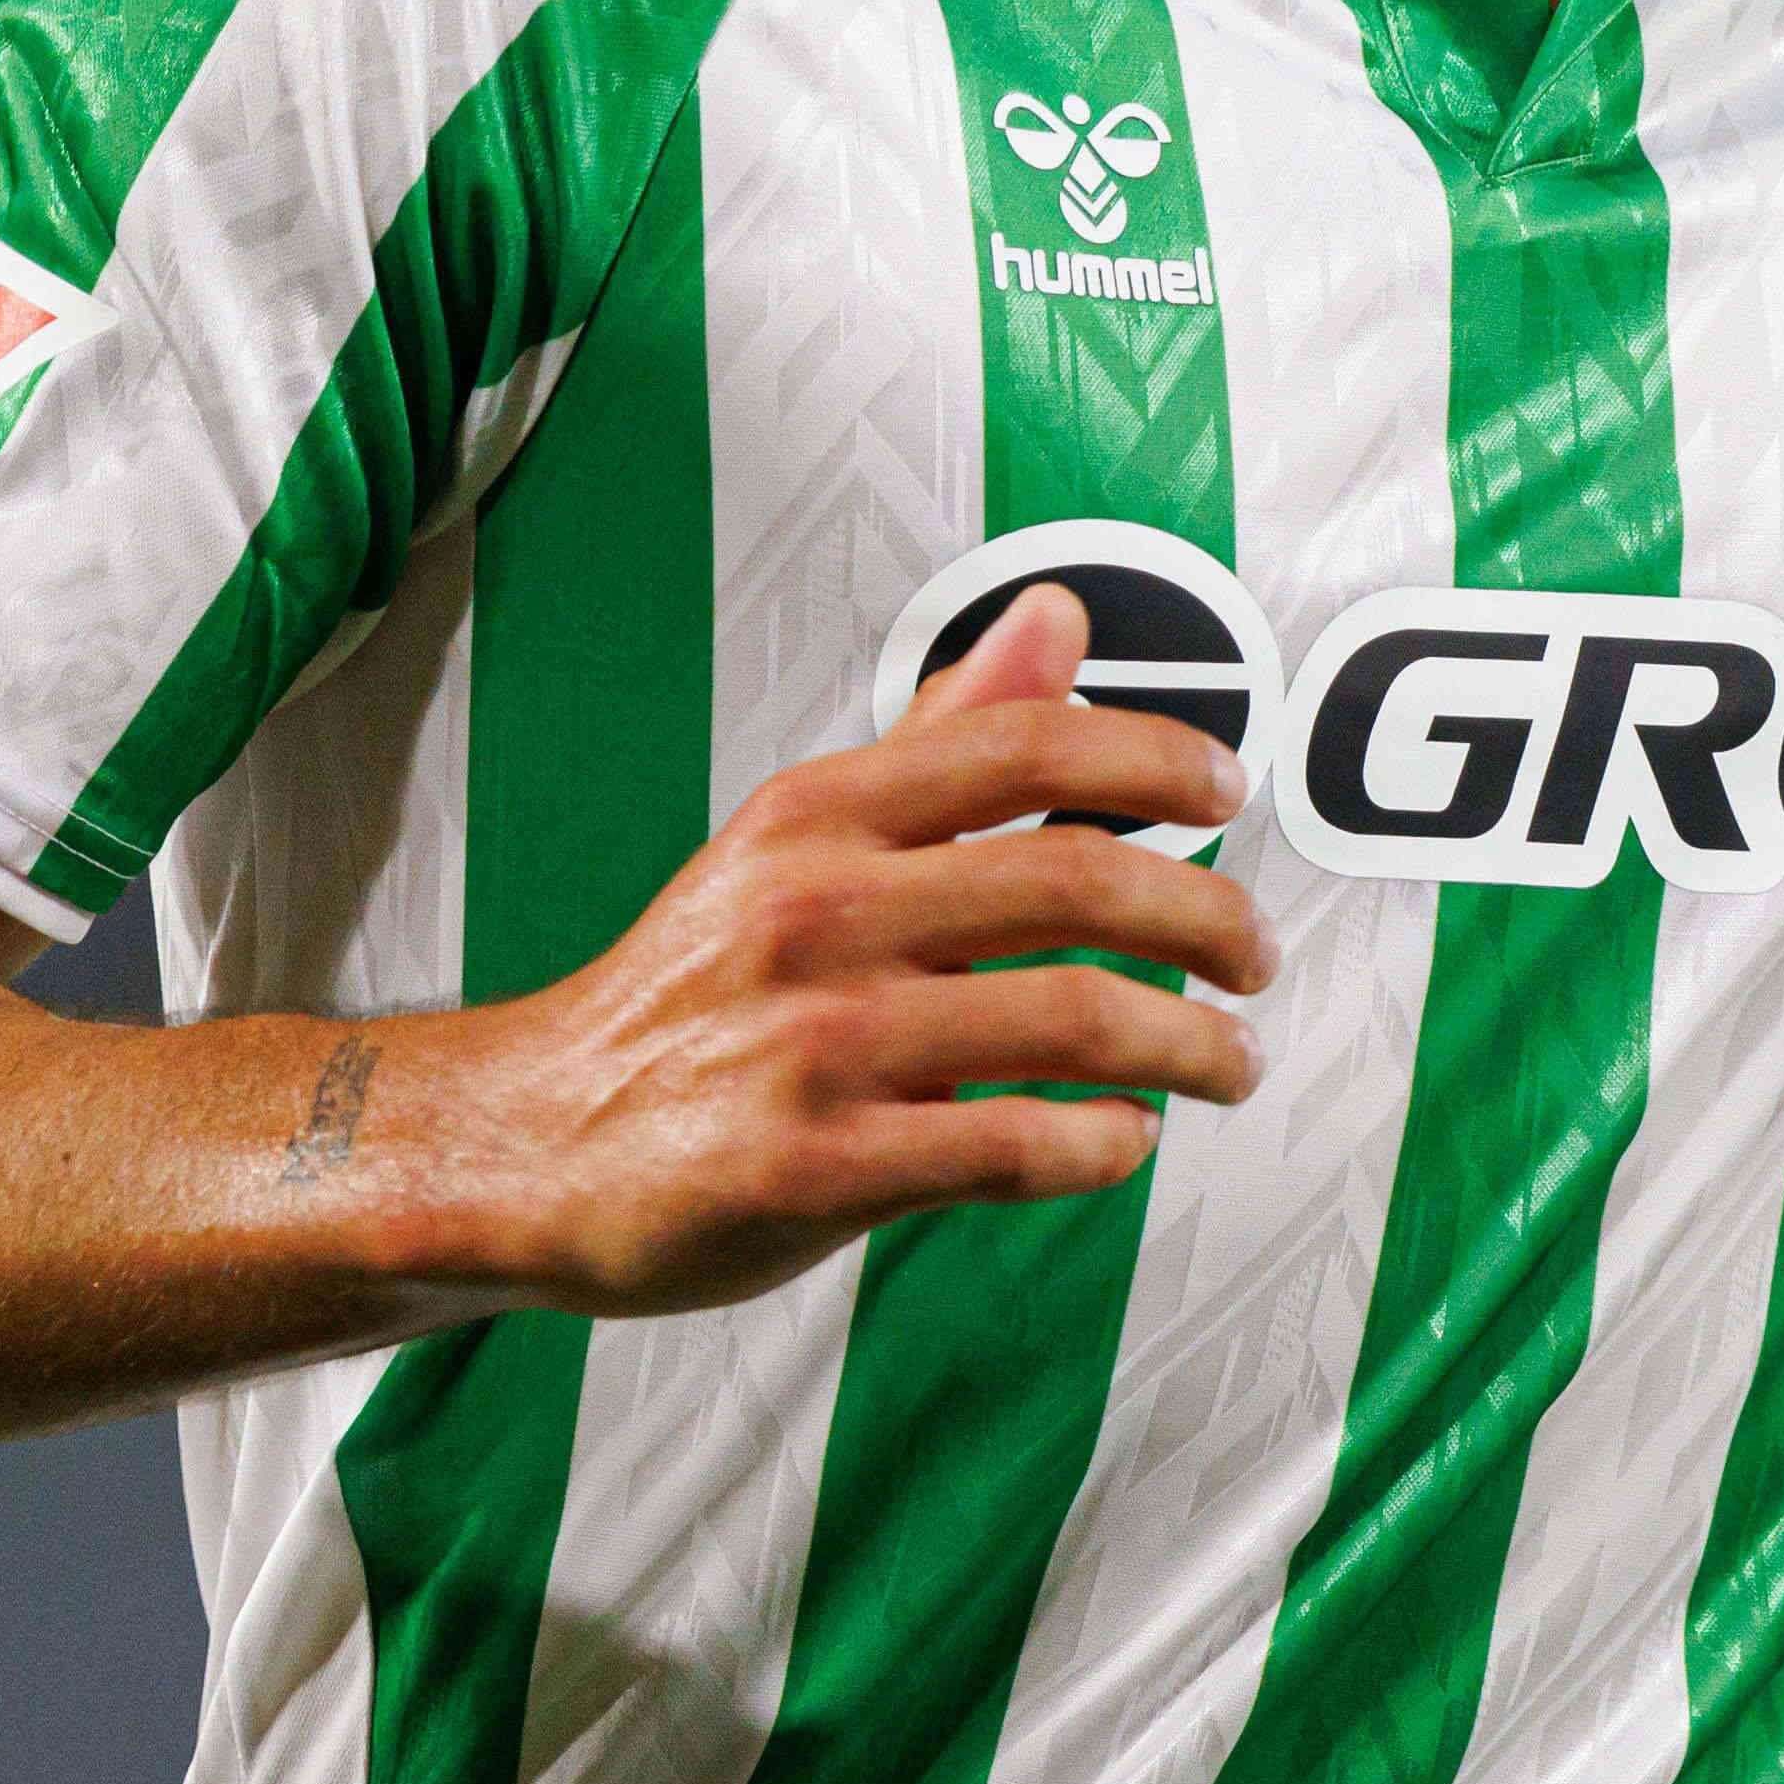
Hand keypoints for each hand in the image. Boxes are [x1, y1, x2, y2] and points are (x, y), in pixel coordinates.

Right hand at [419, 585, 1278, 1318]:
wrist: (525, 1143)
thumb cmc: (689, 993)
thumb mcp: (794, 842)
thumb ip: (938, 739)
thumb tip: (1056, 615)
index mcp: (817, 816)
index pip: (1023, 745)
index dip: (1153, 757)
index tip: (1228, 791)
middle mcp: (817, 911)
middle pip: (1073, 879)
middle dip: (1205, 915)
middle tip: (1258, 954)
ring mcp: (815, 1043)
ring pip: (1068, 1018)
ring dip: (1185, 1042)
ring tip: (1228, 1062)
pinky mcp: (811, 1168)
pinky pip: (1008, 1143)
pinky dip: (1099, 1143)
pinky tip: (1126, 1140)